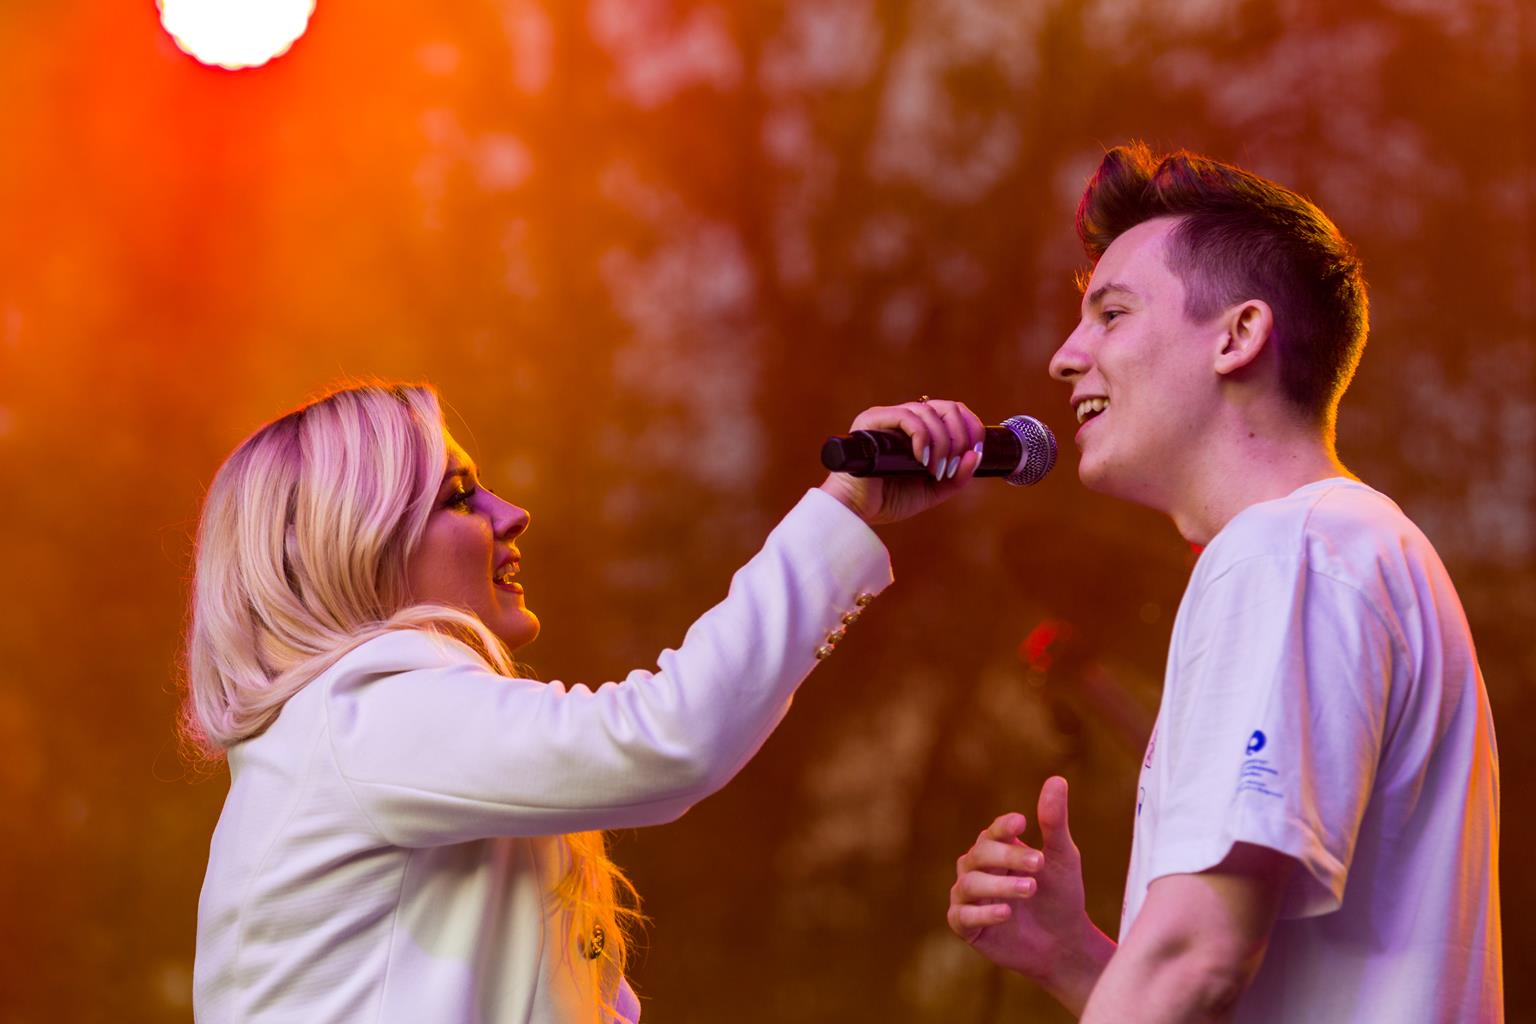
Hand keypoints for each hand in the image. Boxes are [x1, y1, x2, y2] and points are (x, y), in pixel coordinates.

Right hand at [817, 398, 984, 524]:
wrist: (855, 511)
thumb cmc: (887, 500)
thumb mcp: (932, 491)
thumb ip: (956, 478)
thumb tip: (975, 455)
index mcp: (917, 431)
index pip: (951, 412)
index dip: (970, 426)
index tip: (976, 450)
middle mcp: (902, 419)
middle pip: (946, 407)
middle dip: (960, 434)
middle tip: (955, 463)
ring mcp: (886, 418)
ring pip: (928, 412)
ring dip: (942, 442)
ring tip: (936, 470)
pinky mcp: (872, 421)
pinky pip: (907, 416)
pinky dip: (922, 436)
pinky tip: (922, 459)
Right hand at [947, 777, 1112, 1013]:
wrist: (1064, 944)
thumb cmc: (1061, 896)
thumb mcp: (1062, 858)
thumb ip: (1054, 822)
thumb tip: (1057, 779)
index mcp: (996, 850)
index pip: (992, 833)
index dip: (1003, 827)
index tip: (1023, 823)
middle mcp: (976, 870)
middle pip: (979, 855)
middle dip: (1008, 858)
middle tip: (1039, 864)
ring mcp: (968, 898)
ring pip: (970, 884)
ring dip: (1000, 885)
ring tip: (1030, 889)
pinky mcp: (966, 927)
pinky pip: (962, 915)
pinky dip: (983, 912)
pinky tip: (1007, 912)